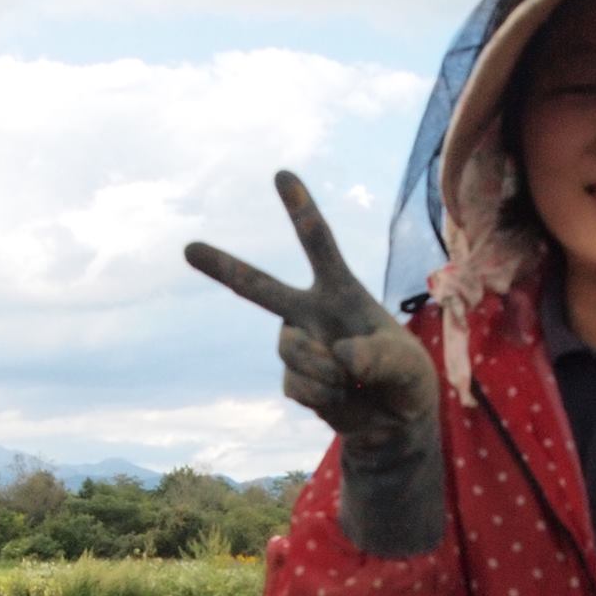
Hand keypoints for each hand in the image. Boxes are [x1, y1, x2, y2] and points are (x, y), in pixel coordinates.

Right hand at [186, 172, 435, 452]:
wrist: (395, 421)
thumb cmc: (406, 378)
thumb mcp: (408, 365)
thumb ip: (380, 357)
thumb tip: (339, 355)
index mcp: (339, 290)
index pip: (318, 244)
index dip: (301, 209)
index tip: (281, 174)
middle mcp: (309, 312)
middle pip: (259, 288)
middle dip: (223, 267)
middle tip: (188, 248)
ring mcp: (297, 347)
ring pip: (292, 351)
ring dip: (325, 369)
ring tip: (350, 379)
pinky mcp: (293, 382)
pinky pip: (298, 386)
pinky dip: (325, 395)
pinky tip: (342, 395)